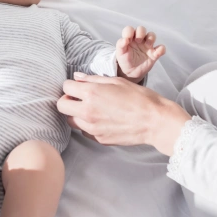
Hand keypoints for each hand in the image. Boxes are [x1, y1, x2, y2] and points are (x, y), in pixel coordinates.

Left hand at [57, 73, 188, 155]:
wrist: (154, 121)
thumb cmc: (139, 98)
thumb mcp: (116, 81)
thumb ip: (93, 79)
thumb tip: (76, 77)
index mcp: (91, 94)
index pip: (66, 88)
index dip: (70, 86)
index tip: (77, 87)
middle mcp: (88, 112)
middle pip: (61, 106)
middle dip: (67, 100)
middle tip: (78, 98)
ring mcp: (92, 128)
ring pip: (70, 121)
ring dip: (76, 113)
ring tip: (90, 109)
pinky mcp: (99, 139)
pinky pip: (84, 131)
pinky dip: (88, 125)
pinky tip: (101, 119)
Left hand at [115, 26, 165, 81]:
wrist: (130, 72)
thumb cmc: (124, 59)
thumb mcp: (120, 53)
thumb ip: (120, 45)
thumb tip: (124, 39)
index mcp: (129, 38)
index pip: (130, 29)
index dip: (129, 31)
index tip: (127, 39)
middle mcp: (139, 39)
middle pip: (142, 29)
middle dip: (141, 32)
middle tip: (138, 40)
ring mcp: (147, 46)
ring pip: (152, 35)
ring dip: (151, 38)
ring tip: (147, 45)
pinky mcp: (154, 54)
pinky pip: (161, 49)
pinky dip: (161, 49)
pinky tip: (157, 53)